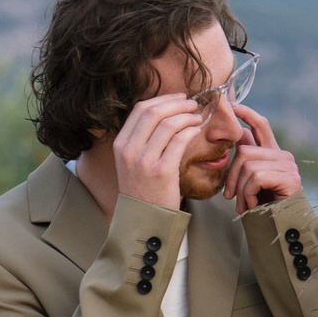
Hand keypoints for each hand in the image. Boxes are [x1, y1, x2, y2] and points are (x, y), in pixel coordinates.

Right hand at [114, 95, 204, 210]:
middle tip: (191, 103)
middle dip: (176, 103)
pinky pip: (179, 141)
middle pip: (154, 112)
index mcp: (121, 144)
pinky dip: (190, 131)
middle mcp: (129, 150)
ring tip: (197, 117)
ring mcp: (144, 161)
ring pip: (168, 124)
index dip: (162, 99)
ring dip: (187, 116)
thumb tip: (164, 113)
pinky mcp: (162, 171)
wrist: (145, 219)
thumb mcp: (131, 162)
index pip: (139, 109)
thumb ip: (141, 139)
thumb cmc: (144, 189)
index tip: (177, 97)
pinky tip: (196, 131)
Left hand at [224, 104, 302, 209]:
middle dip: (231, 175)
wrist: (280, 230)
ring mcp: (288, 167)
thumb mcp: (249, 182)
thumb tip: (239, 133)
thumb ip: (246, 160)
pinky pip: (256, 178)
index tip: (233, 106)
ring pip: (248, 165)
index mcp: (273, 154)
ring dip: (241, 190)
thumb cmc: (263, 209)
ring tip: (245, 206)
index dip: (247, 114)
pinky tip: (254, 206)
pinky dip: (249, 194)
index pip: (261, 125)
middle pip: (244, 150)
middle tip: (230, 197)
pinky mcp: (290, 178)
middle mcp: (283, 156)